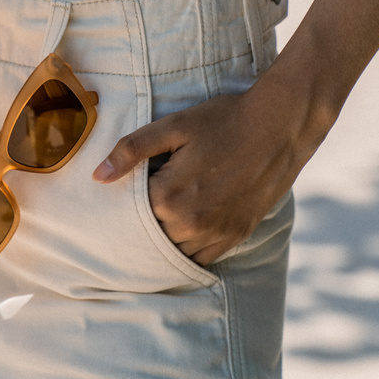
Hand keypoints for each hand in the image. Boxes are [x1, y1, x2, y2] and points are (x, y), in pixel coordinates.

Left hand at [92, 84, 314, 265]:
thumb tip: (98, 177)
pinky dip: (189, 248)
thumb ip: (132, 150)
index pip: (129, 212)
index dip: (128, 198)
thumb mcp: (173, 127)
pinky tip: (187, 228)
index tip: (135, 183)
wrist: (280, 126)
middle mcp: (189, 224)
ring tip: (170, 209)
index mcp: (168, 197)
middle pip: (149, 235)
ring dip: (165, 237)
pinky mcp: (235, 236)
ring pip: (173, 251)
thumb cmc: (224, 121)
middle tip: (156, 192)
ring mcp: (214, 234)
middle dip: (145, 219)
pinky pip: (201, 258)